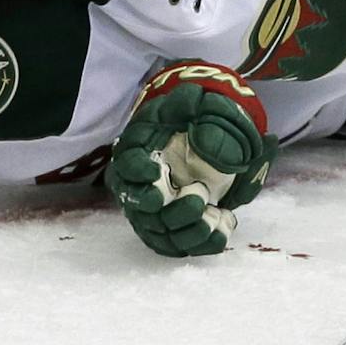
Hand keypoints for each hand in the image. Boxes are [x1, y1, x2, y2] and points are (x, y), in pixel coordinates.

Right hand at [106, 63, 277, 256]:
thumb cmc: (183, 126)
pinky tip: (219, 238)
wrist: (191, 145)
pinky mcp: (166, 229)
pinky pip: (174, 245)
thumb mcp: (185, 108)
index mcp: (134, 155)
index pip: (126, 165)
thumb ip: (189, 104)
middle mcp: (136, 187)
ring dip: (184, 231)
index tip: (155, 174)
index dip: (137, 171)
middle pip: (141, 207)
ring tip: (211, 221)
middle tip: (197, 200)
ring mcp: (150, 212)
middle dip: (168, 209)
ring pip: (158, 231)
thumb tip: (196, 99)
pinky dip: (196, 245)